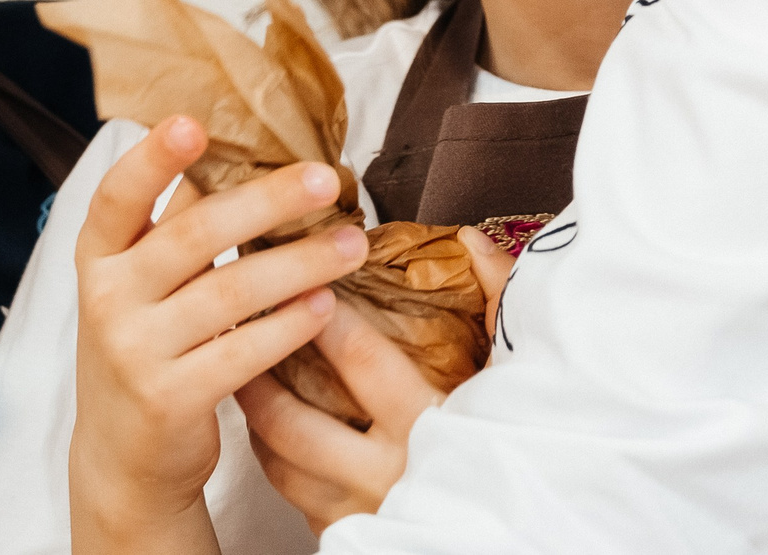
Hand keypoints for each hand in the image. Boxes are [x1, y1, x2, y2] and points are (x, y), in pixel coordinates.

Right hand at [66, 116, 367, 554]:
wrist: (123, 458)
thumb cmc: (146, 347)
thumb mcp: (140, 284)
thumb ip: (177, 225)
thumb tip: (240, 147)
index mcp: (98, 257)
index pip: (116, 196)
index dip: (152, 159)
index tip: (191, 122)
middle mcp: (106, 298)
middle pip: (193, 235)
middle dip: (266, 201)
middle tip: (325, 180)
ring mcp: (133, 351)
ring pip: (229, 292)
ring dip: (299, 263)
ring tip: (351, 245)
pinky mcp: (168, 399)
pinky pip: (241, 352)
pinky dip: (289, 325)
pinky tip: (325, 306)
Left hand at [236, 227, 512, 533]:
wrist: (526, 535)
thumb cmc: (528, 452)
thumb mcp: (523, 377)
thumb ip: (501, 306)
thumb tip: (472, 243)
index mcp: (430, 428)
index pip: (362, 361)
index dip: (324, 316)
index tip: (301, 277)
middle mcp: (387, 477)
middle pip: (294, 423)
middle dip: (259, 372)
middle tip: (239, 328)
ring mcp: (363, 514)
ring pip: (283, 465)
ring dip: (258, 419)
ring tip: (244, 372)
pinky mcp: (351, 539)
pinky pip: (296, 498)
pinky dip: (276, 460)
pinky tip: (273, 432)